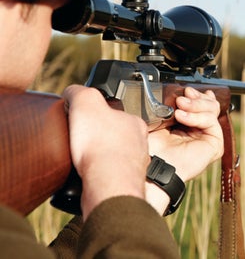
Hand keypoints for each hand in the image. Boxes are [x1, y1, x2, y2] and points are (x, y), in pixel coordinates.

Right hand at [63, 85, 149, 218]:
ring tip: (82, 158)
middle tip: (81, 139)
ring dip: (99, 157)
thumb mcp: (86, 102)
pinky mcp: (125, 184)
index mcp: (134, 122)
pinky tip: (87, 174)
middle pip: (115, 135)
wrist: (108, 184)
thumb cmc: (102, 144)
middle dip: (99, 137)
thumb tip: (72, 92)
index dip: (96, 114)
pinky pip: (110, 176)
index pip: (115, 113)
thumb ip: (79, 92)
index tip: (84, 119)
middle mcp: (139, 143)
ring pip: (114, 156)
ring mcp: (134, 165)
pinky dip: (98, 175)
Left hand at [145, 87, 223, 214]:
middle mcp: (200, 130)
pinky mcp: (215, 144)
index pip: (202, 102)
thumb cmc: (151, 145)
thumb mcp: (161, 117)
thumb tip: (186, 90)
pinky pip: (211, 121)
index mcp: (188, 123)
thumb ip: (175, 104)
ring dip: (195, 105)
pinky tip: (181, 117)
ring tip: (178, 109)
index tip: (185, 90)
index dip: (196, 94)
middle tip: (181, 98)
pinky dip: (197, 116)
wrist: (152, 163)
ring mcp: (208, 137)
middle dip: (196, 97)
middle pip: (210, 103)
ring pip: (212, 109)